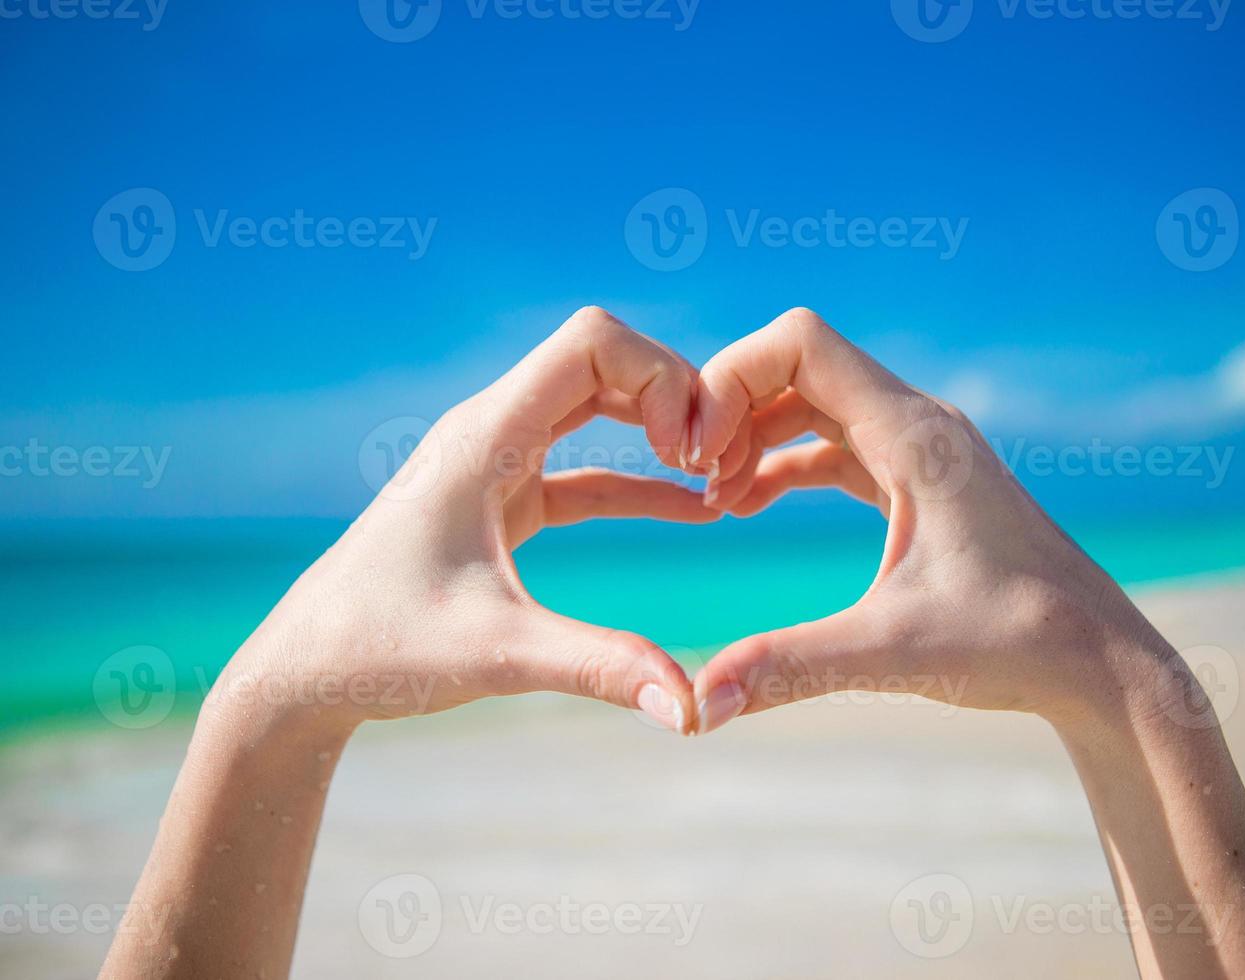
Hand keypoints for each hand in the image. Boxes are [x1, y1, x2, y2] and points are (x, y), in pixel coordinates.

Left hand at [216, 306, 713, 734]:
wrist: (304, 671)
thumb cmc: (380, 650)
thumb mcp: (497, 654)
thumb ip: (598, 668)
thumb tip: (692, 711)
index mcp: (485, 437)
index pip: (592, 342)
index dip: (660, 377)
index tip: (690, 453)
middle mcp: (491, 431)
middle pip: (604, 360)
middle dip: (673, 395)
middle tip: (717, 463)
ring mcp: (497, 462)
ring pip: (597, 404)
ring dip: (658, 428)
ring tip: (716, 478)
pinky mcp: (503, 501)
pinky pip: (588, 469)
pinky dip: (640, 480)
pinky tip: (692, 509)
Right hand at [687, 307, 1174, 732]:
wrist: (1097, 660)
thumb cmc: (1014, 643)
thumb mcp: (890, 652)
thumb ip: (788, 669)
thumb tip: (695, 709)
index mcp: (914, 435)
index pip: (801, 344)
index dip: (732, 377)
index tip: (697, 451)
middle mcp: (918, 423)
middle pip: (798, 365)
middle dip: (732, 407)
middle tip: (692, 477)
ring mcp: (921, 448)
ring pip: (815, 403)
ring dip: (755, 436)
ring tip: (712, 498)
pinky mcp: (920, 480)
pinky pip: (835, 443)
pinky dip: (785, 463)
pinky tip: (746, 505)